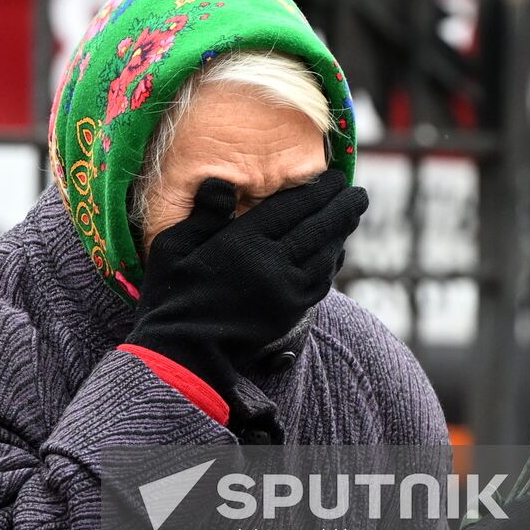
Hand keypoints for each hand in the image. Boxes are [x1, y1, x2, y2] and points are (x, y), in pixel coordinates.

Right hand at [124, 169, 366, 420]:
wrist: (183, 353)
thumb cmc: (170, 294)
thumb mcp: (172, 247)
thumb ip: (202, 214)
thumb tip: (222, 181)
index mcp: (243, 243)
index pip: (291, 207)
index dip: (317, 190)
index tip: (334, 176)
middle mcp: (272, 265)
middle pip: (318, 228)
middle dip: (342, 207)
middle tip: (359, 192)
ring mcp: (286, 292)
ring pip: (325, 255)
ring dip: (343, 232)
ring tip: (352, 215)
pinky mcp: (290, 313)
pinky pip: (321, 282)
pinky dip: (333, 262)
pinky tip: (335, 252)